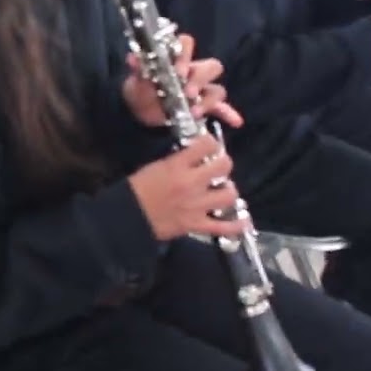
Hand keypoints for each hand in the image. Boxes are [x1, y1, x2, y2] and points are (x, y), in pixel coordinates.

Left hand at [121, 34, 242, 127]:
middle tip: (188, 92)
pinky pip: (222, 109)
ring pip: (218, 89)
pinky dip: (229, 114)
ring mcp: (201, 90)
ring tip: (195, 112)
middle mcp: (193, 72)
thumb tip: (132, 58)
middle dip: (201, 78)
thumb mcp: (136, 82)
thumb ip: (138, 70)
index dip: (185, 54)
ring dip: (209, 100)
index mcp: (176, 59)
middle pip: (211, 66)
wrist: (139, 115)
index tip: (177, 70)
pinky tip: (235, 122)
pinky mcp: (204, 107)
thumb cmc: (140, 92)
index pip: (187, 45)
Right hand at [128, 134, 245, 240]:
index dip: (211, 143)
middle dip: (223, 164)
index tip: (209, 147)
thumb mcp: (155, 167)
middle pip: (224, 166)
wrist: (128, 217)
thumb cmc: (136, 190)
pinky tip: (242, 220)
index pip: (206, 145)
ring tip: (221, 191)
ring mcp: (197, 205)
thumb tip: (194, 158)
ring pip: (229, 195)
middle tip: (217, 168)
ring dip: (228, 191)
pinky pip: (224, 227)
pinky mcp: (197, 225)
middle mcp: (192, 183)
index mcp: (177, 166)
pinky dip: (236, 225)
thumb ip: (177, 162)